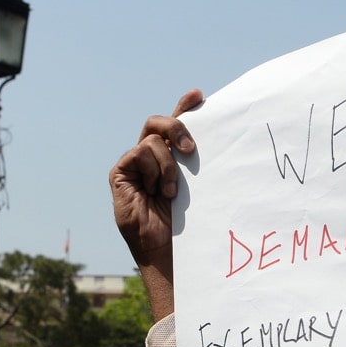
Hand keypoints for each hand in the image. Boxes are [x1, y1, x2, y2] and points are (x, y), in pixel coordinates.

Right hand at [108, 88, 203, 319]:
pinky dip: (154, 169)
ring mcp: (134, 165)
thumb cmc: (187, 225)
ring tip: (173, 191)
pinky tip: (158, 191)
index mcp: (170, 159)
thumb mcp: (200, 187)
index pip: (175, 126)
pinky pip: (139, 153)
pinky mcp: (121, 173)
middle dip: (176, 126)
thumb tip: (223, 137)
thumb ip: (200, 163)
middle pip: (157, 122)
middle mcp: (150, 158)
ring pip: (151, 138)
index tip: (199, 95)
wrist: (166, 251)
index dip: (185, 106)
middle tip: (191, 148)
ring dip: (168, 164)